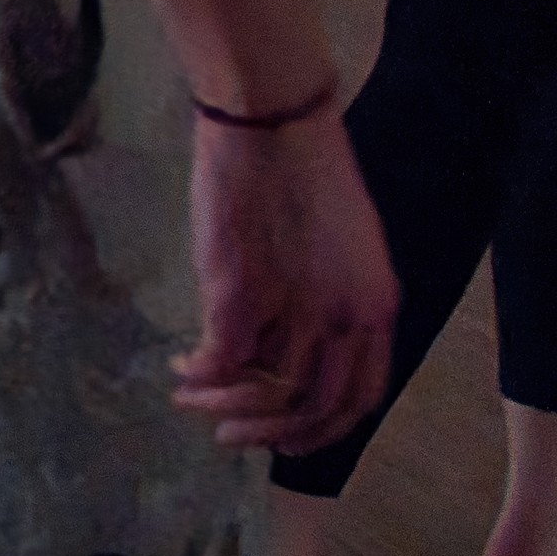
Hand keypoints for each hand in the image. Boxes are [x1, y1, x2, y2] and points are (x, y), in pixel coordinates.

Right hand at [170, 114, 395, 452]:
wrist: (272, 115)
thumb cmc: (296, 165)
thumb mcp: (325, 246)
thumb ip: (312, 299)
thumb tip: (268, 346)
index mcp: (375, 305)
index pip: (360, 397)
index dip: (322, 431)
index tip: (284, 440)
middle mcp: (347, 317)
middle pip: (315, 407)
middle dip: (268, 433)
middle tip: (228, 438)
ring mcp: (297, 306)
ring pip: (270, 394)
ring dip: (227, 409)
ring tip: (192, 402)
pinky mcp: (243, 291)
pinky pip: (224, 359)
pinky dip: (201, 377)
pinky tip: (181, 370)